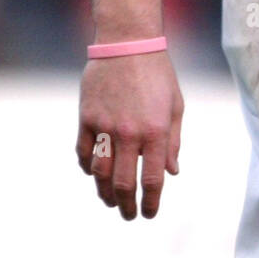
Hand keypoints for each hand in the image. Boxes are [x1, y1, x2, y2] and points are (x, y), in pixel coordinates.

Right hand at [76, 51, 183, 218]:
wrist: (128, 42)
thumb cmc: (158, 73)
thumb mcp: (175, 105)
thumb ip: (173, 141)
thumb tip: (173, 173)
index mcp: (156, 131)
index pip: (153, 180)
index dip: (150, 203)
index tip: (148, 214)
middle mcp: (130, 133)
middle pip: (123, 184)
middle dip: (126, 206)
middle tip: (128, 215)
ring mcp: (105, 126)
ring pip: (100, 174)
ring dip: (104, 193)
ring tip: (110, 201)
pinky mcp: (86, 118)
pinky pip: (83, 153)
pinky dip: (88, 168)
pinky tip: (94, 173)